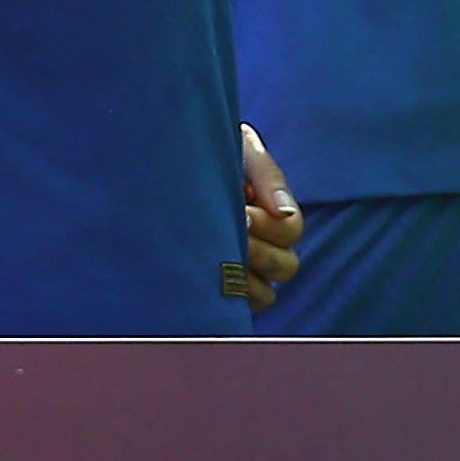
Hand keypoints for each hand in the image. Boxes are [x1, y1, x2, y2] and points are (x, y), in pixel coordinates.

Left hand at [219, 125, 302, 308]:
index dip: (270, 225)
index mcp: (275, 213)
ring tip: (215, 259)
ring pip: (265, 295)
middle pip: (287, 267)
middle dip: (260, 253)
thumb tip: (283, 211)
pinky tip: (203, 276)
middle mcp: (269, 246)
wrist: (167, 164)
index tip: (242, 212)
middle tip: (231, 237)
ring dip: (244, 279)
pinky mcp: (221, 292)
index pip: (292, 230)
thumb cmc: (211, 153)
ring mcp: (246, 272)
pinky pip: (236, 310)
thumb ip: (267, 174)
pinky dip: (226, 300)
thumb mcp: (241, 150)